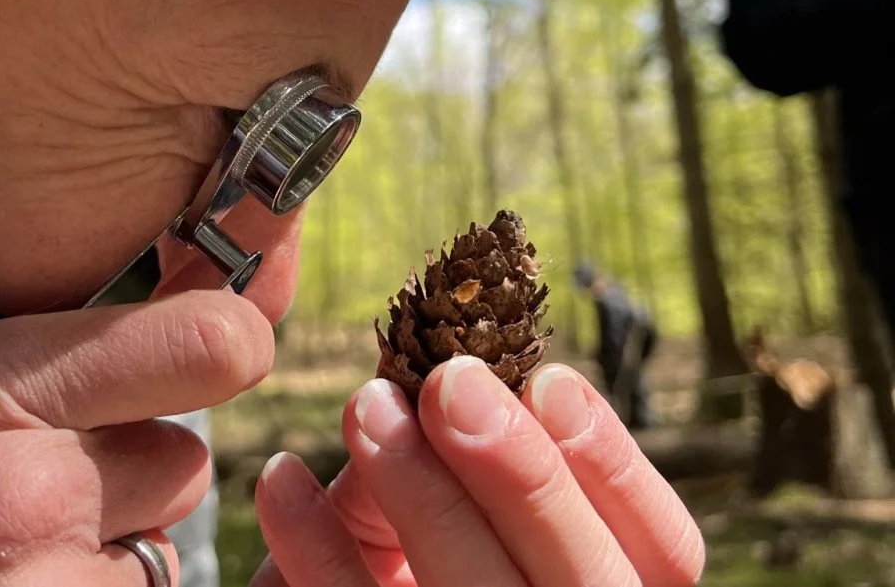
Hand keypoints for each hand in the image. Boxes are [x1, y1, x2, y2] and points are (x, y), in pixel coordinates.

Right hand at [0, 290, 273, 586]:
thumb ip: (66, 353)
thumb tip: (224, 330)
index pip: (208, 346)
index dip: (222, 341)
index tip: (219, 345)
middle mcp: (41, 498)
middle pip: (183, 461)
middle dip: (128, 468)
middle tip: (30, 484)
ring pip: (162, 546)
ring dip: (107, 547)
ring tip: (2, 556)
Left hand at [251, 357, 704, 585]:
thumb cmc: (418, 562)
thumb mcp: (455, 517)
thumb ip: (460, 464)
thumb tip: (414, 385)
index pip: (663, 549)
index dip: (613, 465)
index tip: (548, 378)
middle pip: (585, 580)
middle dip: (522, 472)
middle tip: (450, 379)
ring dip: (423, 496)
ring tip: (366, 406)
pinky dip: (317, 549)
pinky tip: (281, 479)